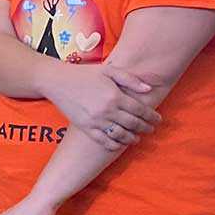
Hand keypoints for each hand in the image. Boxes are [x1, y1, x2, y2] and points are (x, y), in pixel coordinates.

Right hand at [41, 63, 160, 150]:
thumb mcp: (109, 70)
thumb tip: (148, 89)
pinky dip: (114, 145)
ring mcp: (96, 121)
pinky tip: (119, 144)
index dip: (152, 117)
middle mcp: (107, 110)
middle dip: (145, 128)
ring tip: (137, 138)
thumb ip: (130, 79)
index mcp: (115, 96)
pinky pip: (103, 141)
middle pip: (133, 124)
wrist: (57, 81)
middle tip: (150, 129)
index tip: (157, 120)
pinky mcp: (85, 127)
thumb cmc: (84, 74)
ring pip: (120, 135)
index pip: (140, 110)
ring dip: (132, 138)